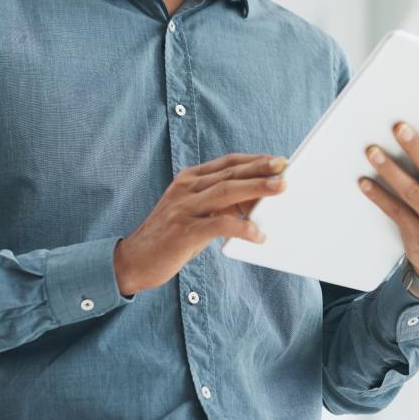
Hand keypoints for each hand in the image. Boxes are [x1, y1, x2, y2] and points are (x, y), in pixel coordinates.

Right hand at [113, 153, 287, 295]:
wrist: (134, 260)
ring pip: (226, 192)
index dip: (253, 160)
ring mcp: (183, 208)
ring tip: (280, 188)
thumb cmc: (170, 237)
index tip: (277, 159)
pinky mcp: (183, 232)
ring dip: (255, 188)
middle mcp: (186, 189)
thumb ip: (219, 204)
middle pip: (229, 173)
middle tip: (284, 166)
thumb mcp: (194, 213)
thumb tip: (256, 200)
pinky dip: (241, 228)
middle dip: (259, 169)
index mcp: (188, 179)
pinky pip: (218, 225)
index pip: (227, 163)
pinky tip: (258, 235)